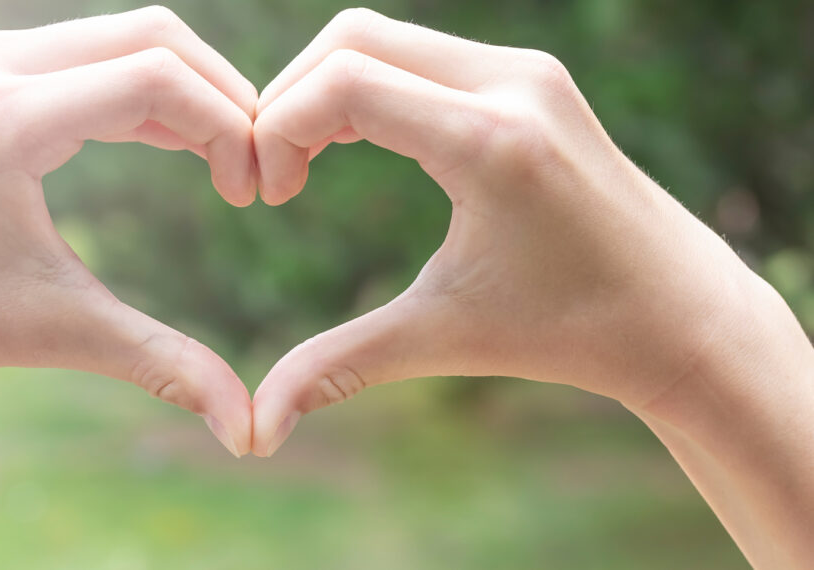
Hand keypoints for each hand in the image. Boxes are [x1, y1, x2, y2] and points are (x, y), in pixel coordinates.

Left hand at [0, 6, 256, 454]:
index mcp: (5, 119)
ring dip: (189, 92)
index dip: (229, 128)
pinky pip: (92, 54)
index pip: (156, 79)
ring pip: (127, 38)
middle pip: (153, 37)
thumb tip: (249, 436)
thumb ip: (166, 367)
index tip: (254, 194)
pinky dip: (147, 90)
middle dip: (224, 97)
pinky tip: (180, 143)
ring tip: (227, 163)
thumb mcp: (65, 334)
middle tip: (257, 170)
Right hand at [250, 8, 804, 454]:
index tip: (271, 196)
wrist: (680, 312)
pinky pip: (423, 53)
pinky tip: (355, 142)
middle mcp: (511, 84)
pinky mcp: (531, 78)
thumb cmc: (569, 332)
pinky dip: (372, 84)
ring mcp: (526, 71)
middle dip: (290, 98)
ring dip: (329, 87)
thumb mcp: (443, 337)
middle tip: (276, 175)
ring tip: (306, 163)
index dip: (278, 128)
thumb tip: (259, 431)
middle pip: (353, 38)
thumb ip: (340, 367)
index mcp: (489, 142)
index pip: (344, 83)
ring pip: (386, 36)